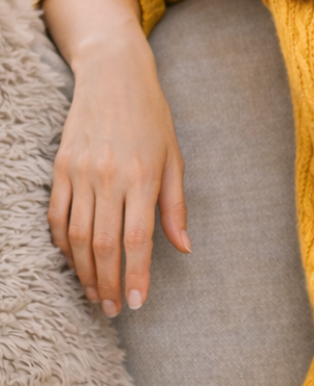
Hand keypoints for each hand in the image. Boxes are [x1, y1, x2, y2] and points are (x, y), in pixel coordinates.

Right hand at [44, 0, 188, 315]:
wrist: (113, 75)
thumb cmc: (152, 117)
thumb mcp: (174, 157)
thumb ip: (175, 206)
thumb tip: (183, 248)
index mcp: (142, 176)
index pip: (137, 239)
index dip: (135, 276)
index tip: (135, 304)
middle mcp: (109, 176)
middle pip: (104, 245)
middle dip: (107, 283)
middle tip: (111, 309)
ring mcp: (81, 172)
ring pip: (77, 236)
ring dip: (84, 271)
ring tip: (94, 294)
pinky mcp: (61, 167)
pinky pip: (57, 216)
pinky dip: (63, 243)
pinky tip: (74, 261)